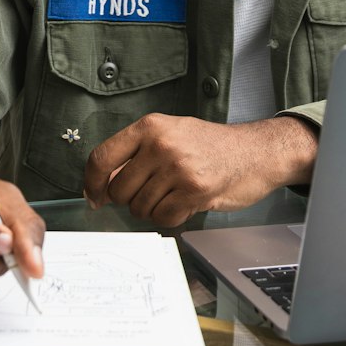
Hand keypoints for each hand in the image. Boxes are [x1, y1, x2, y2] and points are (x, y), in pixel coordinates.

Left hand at [84, 114, 318, 226]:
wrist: (254, 152)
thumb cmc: (209, 146)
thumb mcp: (169, 134)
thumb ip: (135, 152)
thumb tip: (100, 183)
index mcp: (150, 127)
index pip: (102, 157)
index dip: (92, 183)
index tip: (93, 197)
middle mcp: (161, 144)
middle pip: (119, 190)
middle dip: (130, 199)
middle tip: (153, 191)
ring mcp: (178, 168)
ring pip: (139, 208)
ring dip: (153, 209)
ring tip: (174, 193)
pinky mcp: (194, 191)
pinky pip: (163, 218)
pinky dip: (170, 217)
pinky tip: (185, 203)